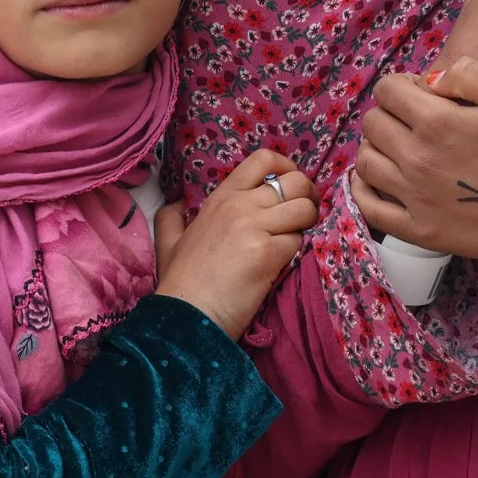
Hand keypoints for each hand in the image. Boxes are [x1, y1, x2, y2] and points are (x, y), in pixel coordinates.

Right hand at [153, 151, 318, 338]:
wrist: (185, 317)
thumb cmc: (180, 283)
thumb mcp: (168, 241)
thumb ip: (171, 216)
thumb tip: (176, 202)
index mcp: (220, 198)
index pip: (263, 159)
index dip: (287, 167)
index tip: (291, 186)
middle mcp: (239, 205)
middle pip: (295, 182)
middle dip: (309, 197)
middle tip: (306, 215)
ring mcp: (254, 227)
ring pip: (303, 209)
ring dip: (306, 225)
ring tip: (294, 241)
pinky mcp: (267, 253)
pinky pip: (298, 241)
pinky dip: (296, 252)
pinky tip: (281, 265)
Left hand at [351, 57, 477, 263]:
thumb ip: (468, 74)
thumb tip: (431, 80)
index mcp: (435, 122)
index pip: (387, 91)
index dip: (402, 85)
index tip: (422, 95)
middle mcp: (415, 158)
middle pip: (372, 124)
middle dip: (389, 113)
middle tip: (414, 121)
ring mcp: (411, 197)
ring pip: (365, 161)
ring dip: (376, 148)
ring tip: (399, 148)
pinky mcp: (416, 229)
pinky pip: (369, 208)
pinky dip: (363, 189)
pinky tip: (375, 180)